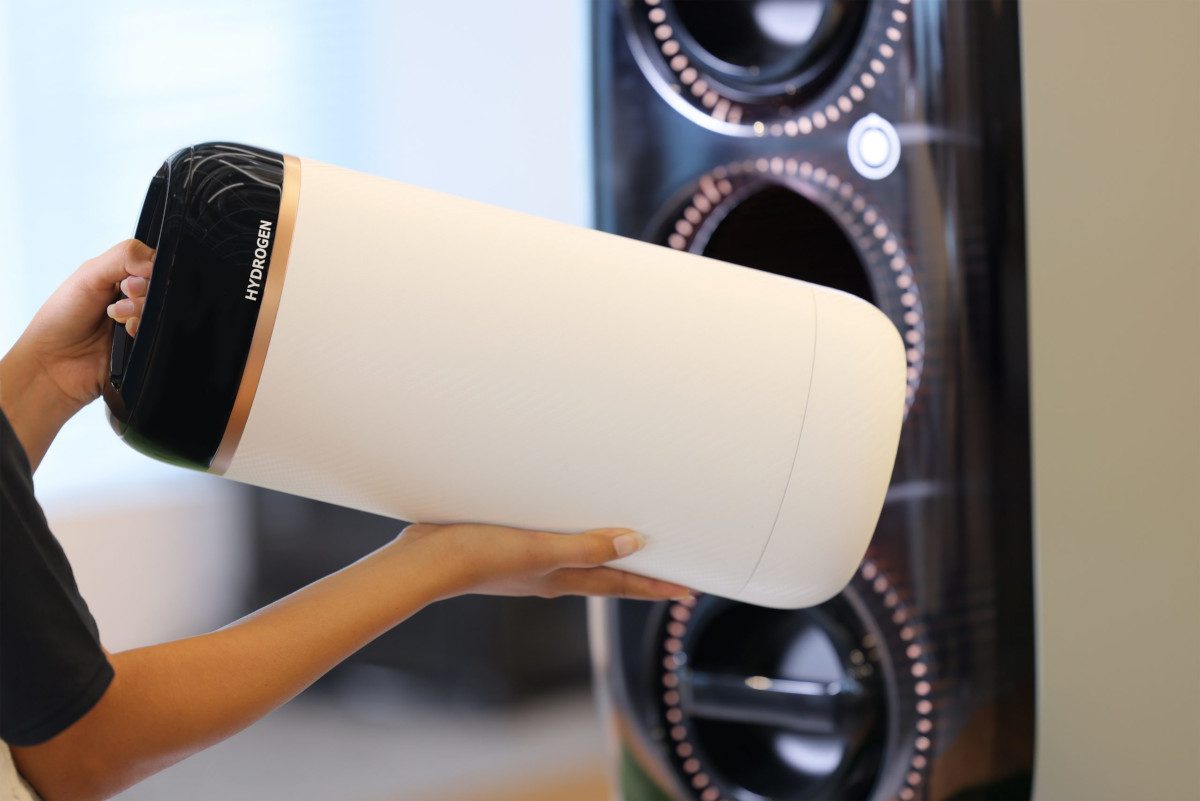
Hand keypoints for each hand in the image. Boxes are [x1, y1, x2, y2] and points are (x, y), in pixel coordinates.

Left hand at [19, 239, 153, 409]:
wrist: (54, 364)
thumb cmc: (60, 320)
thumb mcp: (89, 275)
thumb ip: (123, 257)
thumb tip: (155, 260)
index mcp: (118, 276)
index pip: (152, 262)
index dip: (147, 269)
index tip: (128, 282)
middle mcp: (131, 298)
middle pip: (160, 286)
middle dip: (141, 292)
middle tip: (120, 299)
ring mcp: (139, 322)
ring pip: (163, 309)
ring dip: (140, 312)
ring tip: (118, 320)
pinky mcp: (145, 345)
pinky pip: (161, 333)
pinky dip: (144, 331)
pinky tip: (127, 334)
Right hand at [394, 522, 692, 600]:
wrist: (425, 561)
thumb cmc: (480, 558)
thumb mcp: (540, 550)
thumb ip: (587, 547)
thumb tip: (634, 544)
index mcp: (562, 577)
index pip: (621, 585)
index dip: (656, 587)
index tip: (689, 590)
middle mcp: (550, 574)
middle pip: (606, 573)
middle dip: (637, 570)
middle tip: (668, 564)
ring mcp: (527, 561)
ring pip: (579, 554)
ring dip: (605, 548)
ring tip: (626, 535)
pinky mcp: (506, 542)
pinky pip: (551, 537)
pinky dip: (569, 530)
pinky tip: (563, 515)